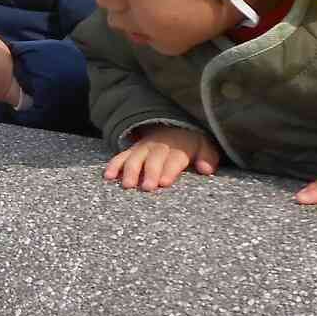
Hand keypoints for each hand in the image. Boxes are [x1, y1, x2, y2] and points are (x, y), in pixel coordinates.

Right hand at [104, 125, 220, 190]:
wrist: (172, 127)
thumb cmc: (190, 144)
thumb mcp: (204, 146)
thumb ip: (208, 157)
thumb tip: (206, 169)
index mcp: (178, 147)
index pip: (173, 159)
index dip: (168, 170)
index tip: (164, 182)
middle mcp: (159, 147)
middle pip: (153, 159)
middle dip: (150, 172)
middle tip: (147, 187)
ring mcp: (143, 148)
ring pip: (135, 158)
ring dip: (130, 171)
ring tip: (127, 185)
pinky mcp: (132, 151)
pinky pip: (121, 156)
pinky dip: (114, 165)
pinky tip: (108, 176)